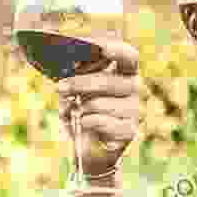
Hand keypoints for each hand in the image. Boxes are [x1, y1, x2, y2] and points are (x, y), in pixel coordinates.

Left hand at [56, 38, 143, 176]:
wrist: (89, 147)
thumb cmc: (81, 110)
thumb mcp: (75, 89)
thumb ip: (75, 75)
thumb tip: (67, 69)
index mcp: (125, 71)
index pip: (128, 55)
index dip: (116, 50)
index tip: (100, 49)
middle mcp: (135, 88)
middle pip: (109, 81)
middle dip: (81, 84)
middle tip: (60, 87)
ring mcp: (135, 110)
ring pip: (100, 104)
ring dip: (80, 108)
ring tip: (76, 112)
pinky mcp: (130, 131)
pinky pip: (102, 123)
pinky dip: (87, 122)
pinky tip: (84, 123)